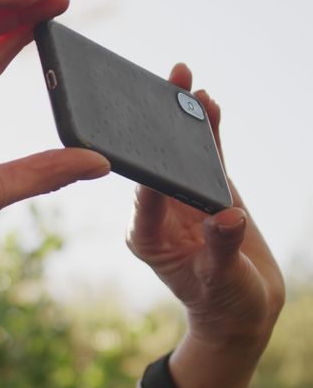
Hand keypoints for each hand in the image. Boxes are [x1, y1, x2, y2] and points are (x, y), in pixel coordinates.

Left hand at [126, 63, 284, 387]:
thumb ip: (222, 249)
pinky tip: (206, 102)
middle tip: (158, 89)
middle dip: (157, 127)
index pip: (145, 197)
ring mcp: (181, 199)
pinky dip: (208, 131)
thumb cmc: (224, 301)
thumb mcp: (222, 280)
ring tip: (183, 80)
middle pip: (156, 165)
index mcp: (148, 237)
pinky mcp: (206, 191)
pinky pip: (206, 157)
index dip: (149, 167)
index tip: (149, 139)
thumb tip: (227, 216)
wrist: (240, 307)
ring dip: (183, 118)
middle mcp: (158, 213)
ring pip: (180, 153)